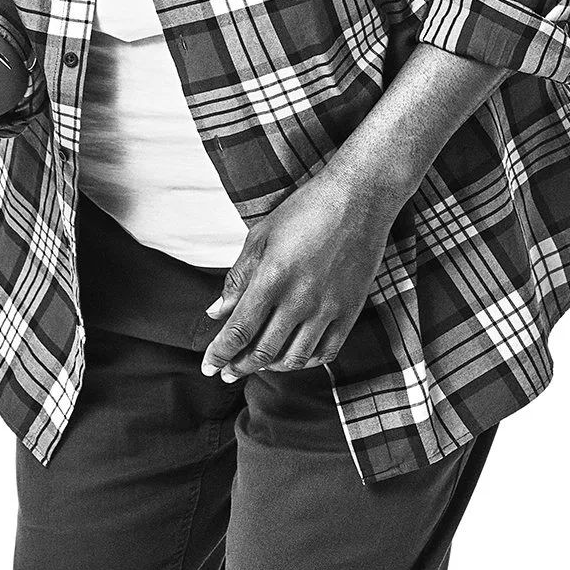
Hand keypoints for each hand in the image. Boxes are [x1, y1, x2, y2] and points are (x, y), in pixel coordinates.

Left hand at [200, 163, 396, 380]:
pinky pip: (325, 352)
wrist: (359, 198)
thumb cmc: (305, 211)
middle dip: (239, 367)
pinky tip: (292, 356)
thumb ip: (237, 278)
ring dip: (270, 368)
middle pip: (262, 351)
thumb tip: (216, 312)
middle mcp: (300, 300)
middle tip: (228, 372)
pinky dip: (305, 361)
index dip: (220, 354)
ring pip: (293, 358)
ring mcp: (328, 309)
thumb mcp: (261, 236)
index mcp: (272, 278)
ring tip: (257, 364)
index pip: (238, 331)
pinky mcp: (350, 312)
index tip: (209, 367)